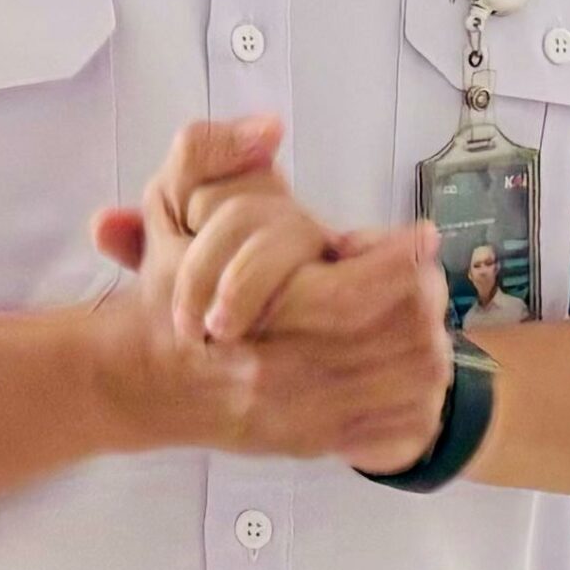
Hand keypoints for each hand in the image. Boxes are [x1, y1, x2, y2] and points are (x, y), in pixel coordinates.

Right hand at [85, 120, 453, 472]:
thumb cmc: (167, 292)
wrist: (141, 379)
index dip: (398, 261)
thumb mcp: (168, 209)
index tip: (422, 233)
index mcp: (255, 320)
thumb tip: (268, 126)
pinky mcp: (317, 444)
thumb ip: (205, 153)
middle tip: (424, 264)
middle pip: (395, 338)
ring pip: (406, 382)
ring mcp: (303, 418)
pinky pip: (397, 430)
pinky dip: (419, 400)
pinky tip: (413, 363)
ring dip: (428, 341)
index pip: (351, 296)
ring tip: (423, 306)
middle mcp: (283, 377)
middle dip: (422, 294)